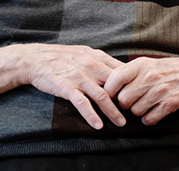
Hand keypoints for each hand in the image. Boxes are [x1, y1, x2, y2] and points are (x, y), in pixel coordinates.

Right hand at [0, 44, 125, 129]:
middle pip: (117, 85)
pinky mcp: (67, 87)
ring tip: (121, 123)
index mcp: (99, 58)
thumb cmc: (64, 57)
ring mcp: (80, 77)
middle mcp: (93, 67)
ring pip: (102, 96)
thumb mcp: (87, 53)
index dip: (133, 83)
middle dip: (128, 100)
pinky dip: (91, 115)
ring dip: (113, 112)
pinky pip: (82, 104)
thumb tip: (123, 71)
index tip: (141, 95)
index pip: (123, 71)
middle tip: (136, 112)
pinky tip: (98, 125)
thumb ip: (103, 62)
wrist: (37, 59)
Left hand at [104, 57, 178, 125]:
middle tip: (131, 101)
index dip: (110, 90)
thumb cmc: (168, 69)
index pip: (115, 79)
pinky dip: (149, 119)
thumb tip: (108, 85)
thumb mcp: (148, 63)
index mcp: (142, 65)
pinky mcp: (170, 103)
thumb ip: (129, 72)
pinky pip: (149, 119)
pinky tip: (153, 111)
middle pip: (123, 99)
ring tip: (145, 105)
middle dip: (125, 104)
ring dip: (138, 111)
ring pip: (135, 111)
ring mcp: (160, 91)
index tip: (112, 94)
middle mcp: (150, 77)